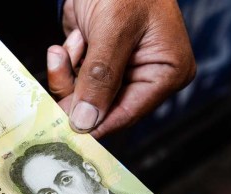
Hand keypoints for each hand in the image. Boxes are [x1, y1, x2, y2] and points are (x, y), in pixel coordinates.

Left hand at [47, 0, 195, 137]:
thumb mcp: (114, 29)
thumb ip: (100, 76)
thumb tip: (87, 120)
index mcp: (167, 72)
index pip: (128, 113)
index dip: (96, 123)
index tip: (67, 128)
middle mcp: (146, 77)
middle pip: (102, 109)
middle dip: (77, 89)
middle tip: (63, 64)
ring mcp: (121, 72)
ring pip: (84, 97)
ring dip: (70, 71)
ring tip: (76, 41)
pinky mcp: (99, 65)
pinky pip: (76, 80)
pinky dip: (67, 62)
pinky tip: (75, 38)